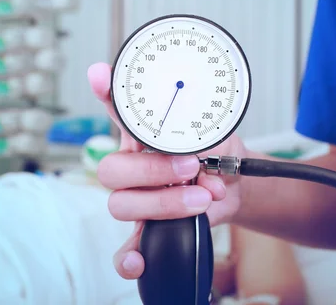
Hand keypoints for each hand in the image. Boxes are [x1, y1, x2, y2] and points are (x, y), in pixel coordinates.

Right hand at [87, 62, 247, 279]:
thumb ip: (203, 136)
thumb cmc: (220, 151)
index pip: (119, 110)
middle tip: (190, 166)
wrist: (235, 183)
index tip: (100, 75)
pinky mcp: (148, 225)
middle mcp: (133, 162)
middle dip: (152, 170)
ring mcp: (137, 195)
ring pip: (120, 203)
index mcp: (144, 133)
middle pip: (111, 169)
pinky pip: (127, 244)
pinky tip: (138, 260)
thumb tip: (194, 153)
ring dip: (163, 203)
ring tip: (201, 197)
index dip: (106, 93)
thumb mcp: (218, 135)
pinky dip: (129, 254)